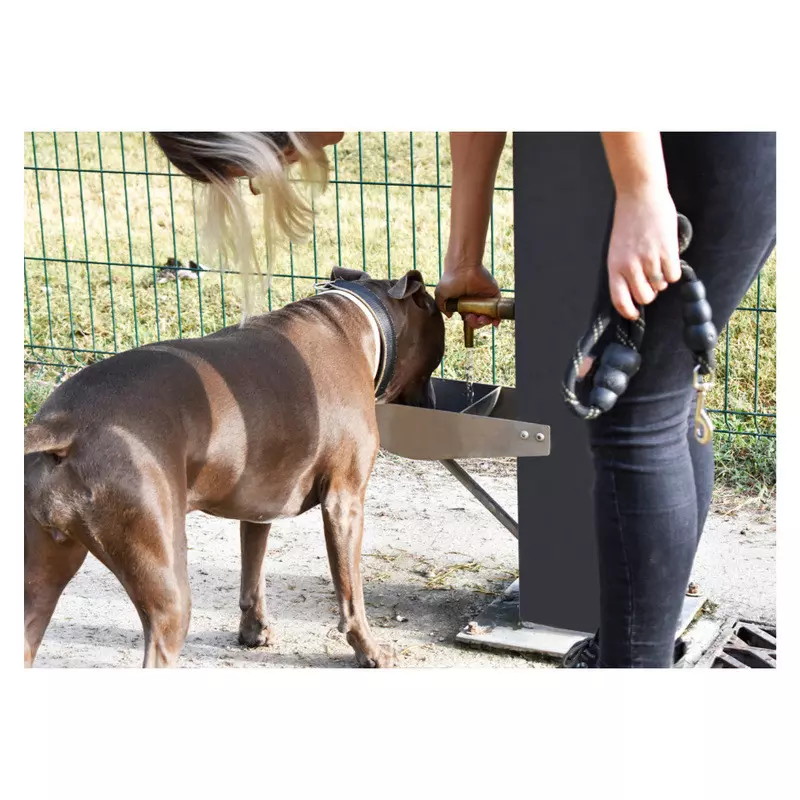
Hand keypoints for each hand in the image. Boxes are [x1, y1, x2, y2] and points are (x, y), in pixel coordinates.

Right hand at [435, 265, 501, 328]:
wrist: (463, 267)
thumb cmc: (450, 279)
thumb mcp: (440, 294)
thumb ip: (442, 307)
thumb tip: (449, 316)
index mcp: (464, 304)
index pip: (469, 319)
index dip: (470, 322)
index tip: (468, 318)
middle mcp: (474, 303)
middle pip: (479, 319)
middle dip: (478, 323)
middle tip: (474, 318)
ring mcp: (484, 299)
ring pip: (489, 316)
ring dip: (487, 321)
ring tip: (483, 318)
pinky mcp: (493, 294)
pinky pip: (498, 308)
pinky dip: (498, 318)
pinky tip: (495, 322)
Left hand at [607, 185, 680, 319]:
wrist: (640, 195)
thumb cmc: (628, 221)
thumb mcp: (617, 249)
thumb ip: (623, 269)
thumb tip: (633, 291)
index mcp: (614, 266)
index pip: (619, 300)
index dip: (628, 311)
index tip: (634, 313)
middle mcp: (630, 266)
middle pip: (644, 297)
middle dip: (649, 292)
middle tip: (651, 280)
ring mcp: (648, 260)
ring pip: (660, 286)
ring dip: (661, 280)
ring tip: (658, 263)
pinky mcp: (666, 252)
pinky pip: (673, 276)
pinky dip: (674, 271)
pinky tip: (669, 258)